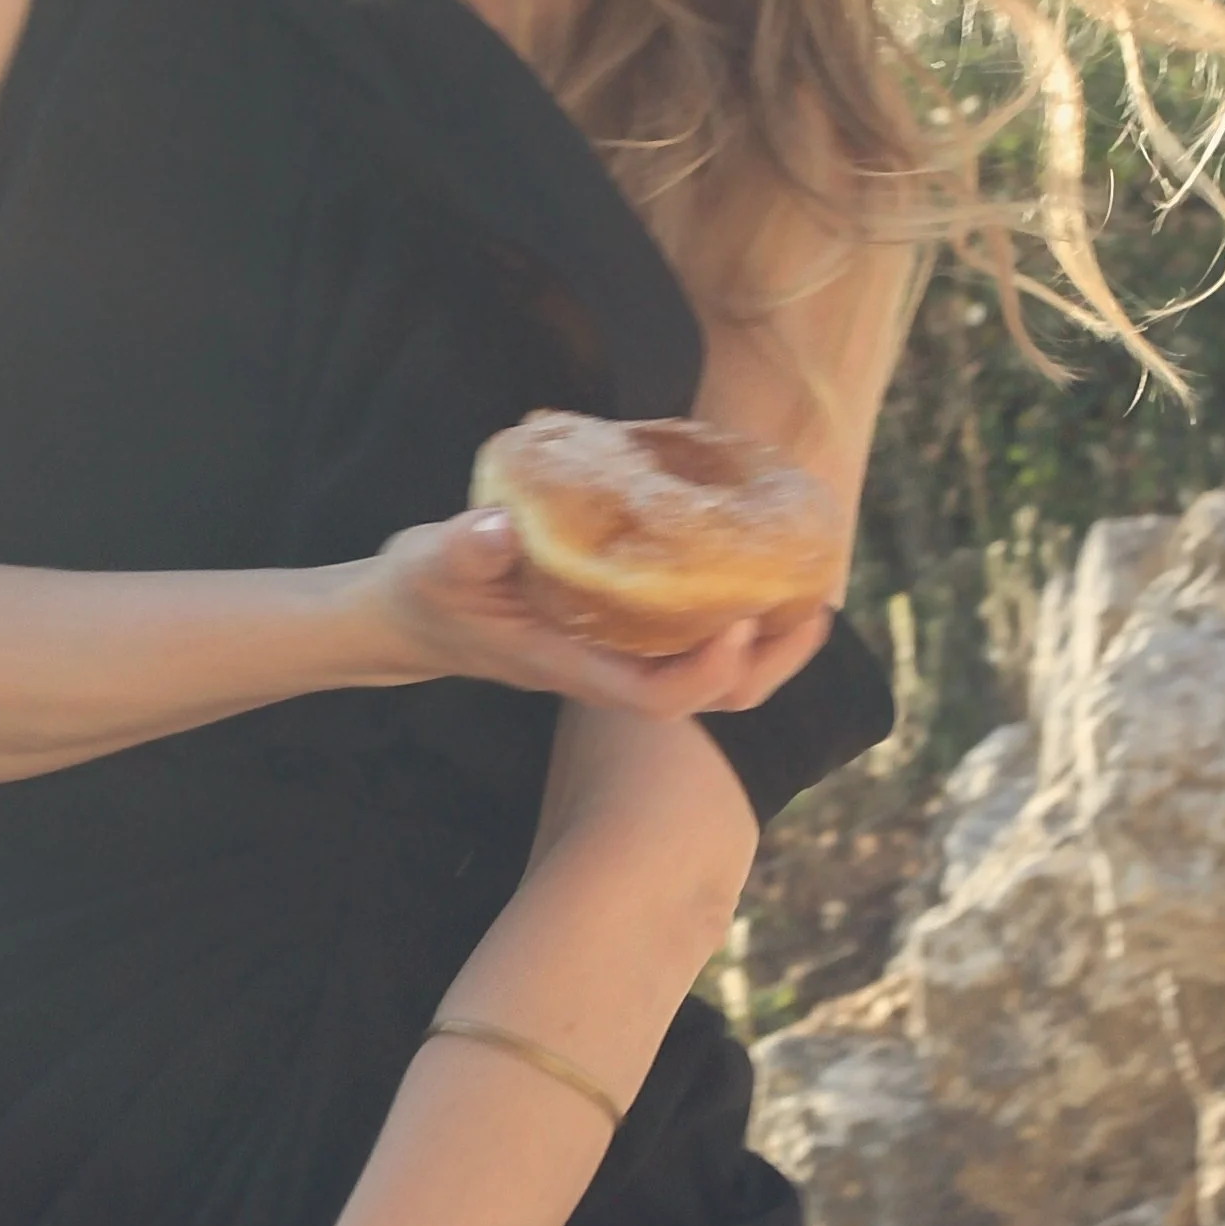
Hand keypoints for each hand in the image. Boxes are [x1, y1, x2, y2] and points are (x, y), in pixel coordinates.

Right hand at [363, 509, 826, 715]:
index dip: (707, 670)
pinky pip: (694, 637)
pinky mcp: (620, 630)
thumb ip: (464, 548)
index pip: (655, 695)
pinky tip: (758, 567)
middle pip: (706, 697)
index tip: (746, 618)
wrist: (409, 615)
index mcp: (569, 664)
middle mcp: (605, 667)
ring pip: (710, 673)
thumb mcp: (432, 562)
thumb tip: (499, 528)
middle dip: (767, 663)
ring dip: (767, 643)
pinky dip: (736, 611)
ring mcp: (617, 653)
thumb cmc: (422, 591)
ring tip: (811, 592)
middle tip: (816, 606)